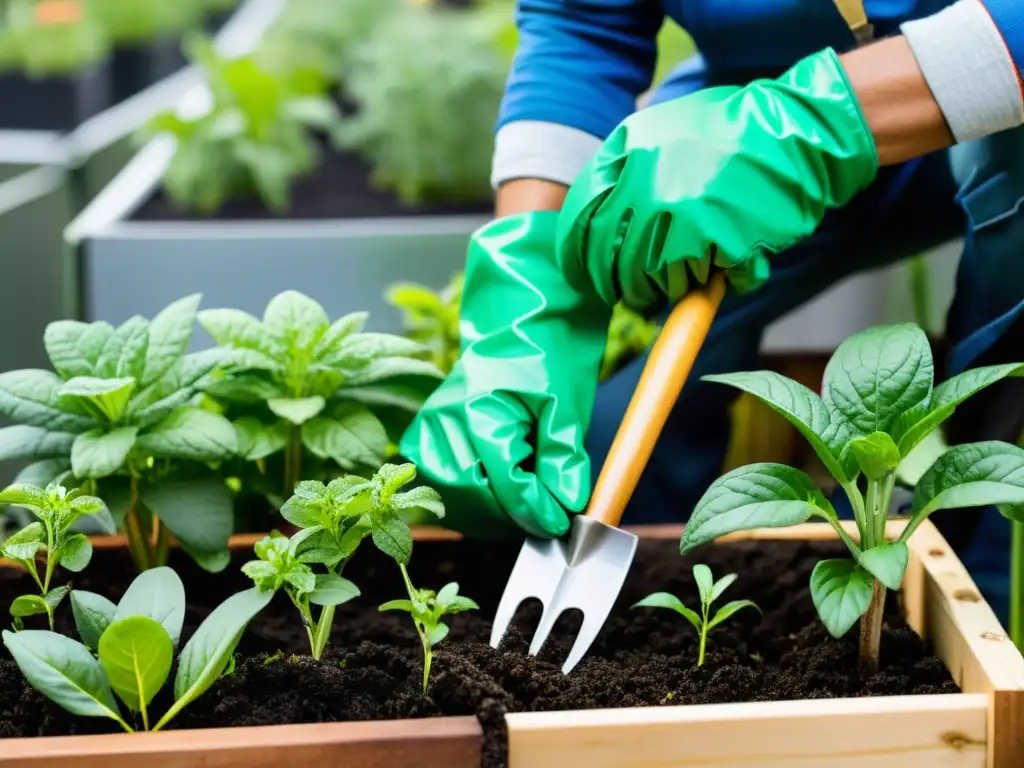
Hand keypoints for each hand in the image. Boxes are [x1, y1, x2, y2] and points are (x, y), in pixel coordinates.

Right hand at [399, 212, 609, 538]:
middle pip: (472, 498)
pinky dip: (467, 497)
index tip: (563, 526)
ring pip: (450, 496)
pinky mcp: (429, 428)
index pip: (507, 487)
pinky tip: (497, 496)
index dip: (538, 514)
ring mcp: (432, 425)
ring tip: (526, 508)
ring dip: (487, 512)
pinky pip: (439, 480)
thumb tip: (567, 503)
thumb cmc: (549, 343)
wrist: (525, 304)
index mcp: (481, 412)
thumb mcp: (566, 400)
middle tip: (548, 519)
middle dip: (511, 517)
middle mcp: (446, 422)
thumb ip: (563, 455)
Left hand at [556, 48, 879, 311]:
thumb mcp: (662, 131)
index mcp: (626, 154)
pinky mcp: (715, 241)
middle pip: (612, 264)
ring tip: (700, 260)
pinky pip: (697, 285)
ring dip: (671, 285)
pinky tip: (731, 258)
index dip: (579, 261)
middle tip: (638, 292)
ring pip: (653, 282)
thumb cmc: (730, 137)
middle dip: (624, 286)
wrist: (797, 132)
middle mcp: (645, 186)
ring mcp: (680, 216)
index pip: (579, 225)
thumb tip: (592, 234)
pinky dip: (714, 282)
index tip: (586, 278)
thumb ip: (623, 172)